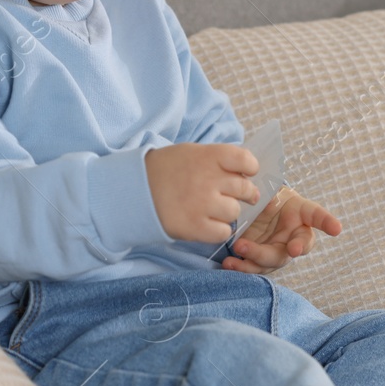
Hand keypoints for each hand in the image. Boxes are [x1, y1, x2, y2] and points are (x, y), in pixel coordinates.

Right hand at [145, 143, 259, 243]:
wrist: (134, 190)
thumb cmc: (167, 169)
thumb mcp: (192, 153)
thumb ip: (219, 160)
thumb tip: (246, 172)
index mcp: (208, 156)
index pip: (246, 160)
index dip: (250, 169)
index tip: (246, 174)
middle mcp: (208, 179)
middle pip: (245, 189)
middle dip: (244, 193)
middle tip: (233, 195)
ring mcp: (202, 204)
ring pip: (235, 211)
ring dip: (228, 212)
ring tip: (214, 209)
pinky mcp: (194, 226)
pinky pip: (223, 232)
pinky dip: (219, 230)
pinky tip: (208, 223)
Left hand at [221, 186, 341, 273]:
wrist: (250, 207)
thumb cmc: (265, 194)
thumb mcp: (267, 188)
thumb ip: (268, 193)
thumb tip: (268, 203)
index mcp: (301, 212)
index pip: (317, 215)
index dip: (328, 222)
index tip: (337, 229)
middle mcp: (293, 234)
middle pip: (297, 245)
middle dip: (296, 248)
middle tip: (293, 249)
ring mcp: (276, 249)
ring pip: (273, 260)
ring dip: (257, 257)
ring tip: (239, 247)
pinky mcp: (258, 258)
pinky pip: (253, 266)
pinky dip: (241, 266)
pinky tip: (229, 263)